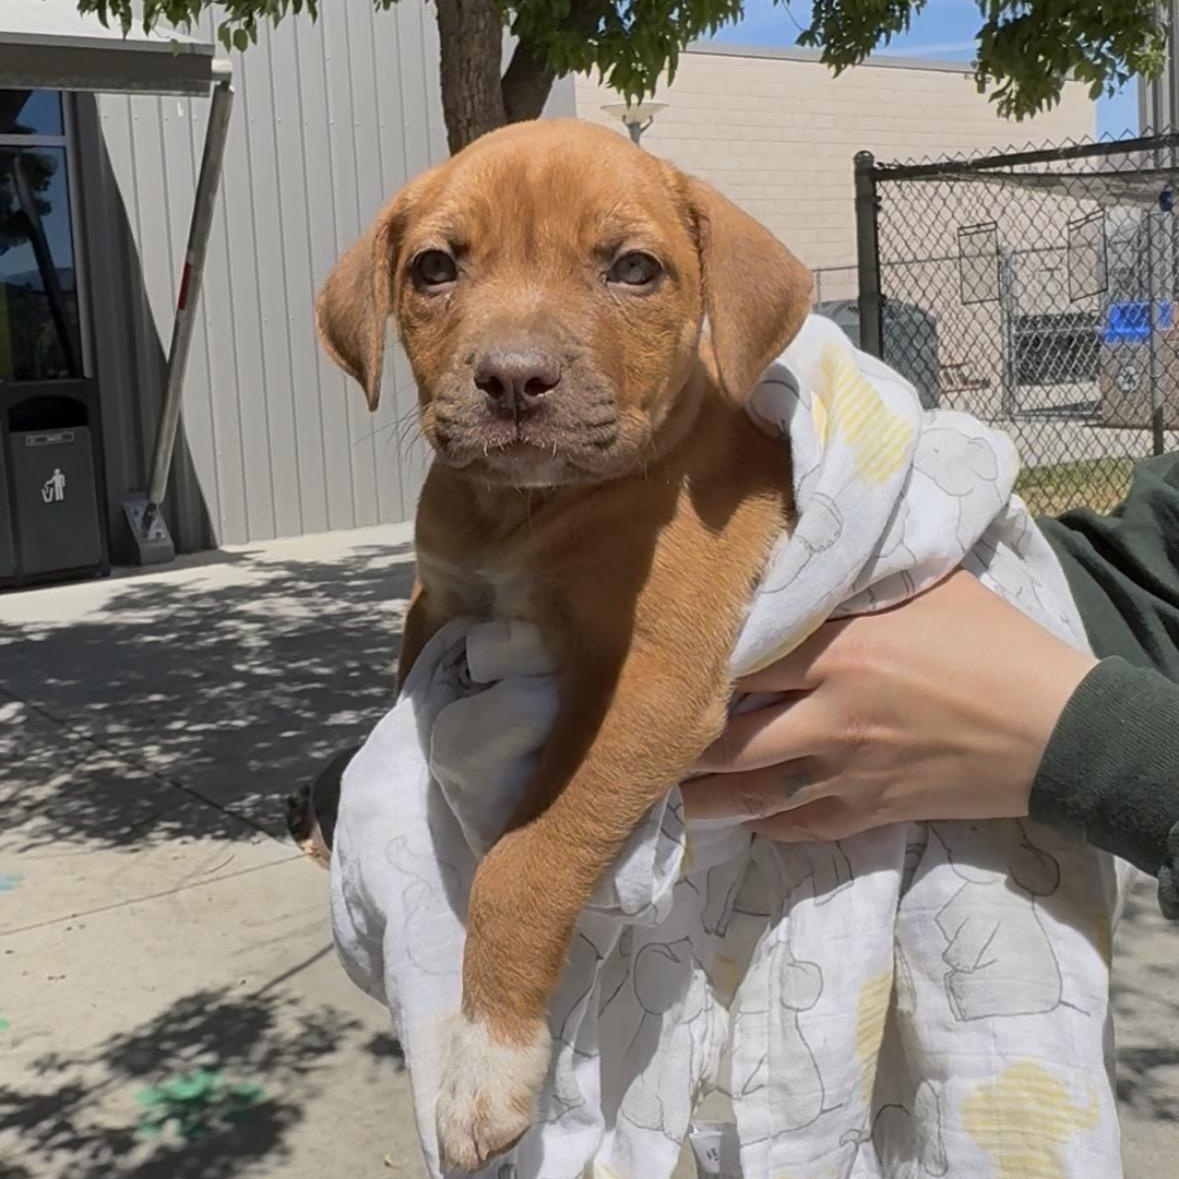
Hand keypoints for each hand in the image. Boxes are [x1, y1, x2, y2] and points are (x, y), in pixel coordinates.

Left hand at [681, 571, 1095, 841]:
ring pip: (753, 793)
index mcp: (842, 652)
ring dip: (703, 798)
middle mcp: (831, 715)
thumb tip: (808, 559)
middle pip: (729, 738)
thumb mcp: (926, 588)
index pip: (742, 663)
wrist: (1060, 728)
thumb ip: (858, 581)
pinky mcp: (871, 812)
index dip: (695, 669)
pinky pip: (800, 825)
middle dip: (678, 743)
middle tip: (637, 740)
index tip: (658, 669)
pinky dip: (764, 823)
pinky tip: (737, 820)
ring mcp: (849, 772)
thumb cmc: (994, 643)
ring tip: (662, 795)